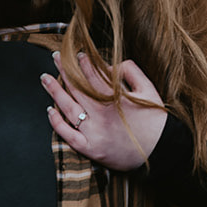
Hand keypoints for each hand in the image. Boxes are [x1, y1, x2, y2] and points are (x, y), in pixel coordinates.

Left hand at [41, 53, 167, 170]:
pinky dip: (56, 123)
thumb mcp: (148, 89)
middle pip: (76, 88)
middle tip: (55, 58)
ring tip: (45, 78)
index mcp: (115, 98)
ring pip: (67, 108)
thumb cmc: (155, 120)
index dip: (83, 63)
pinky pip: (68, 135)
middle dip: (64, 70)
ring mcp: (94, 132)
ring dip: (54, 91)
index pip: (92, 75)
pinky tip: (49, 110)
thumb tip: (109, 65)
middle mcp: (101, 114)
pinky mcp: (91, 149)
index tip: (76, 54)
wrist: (162, 151)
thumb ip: (130, 71)